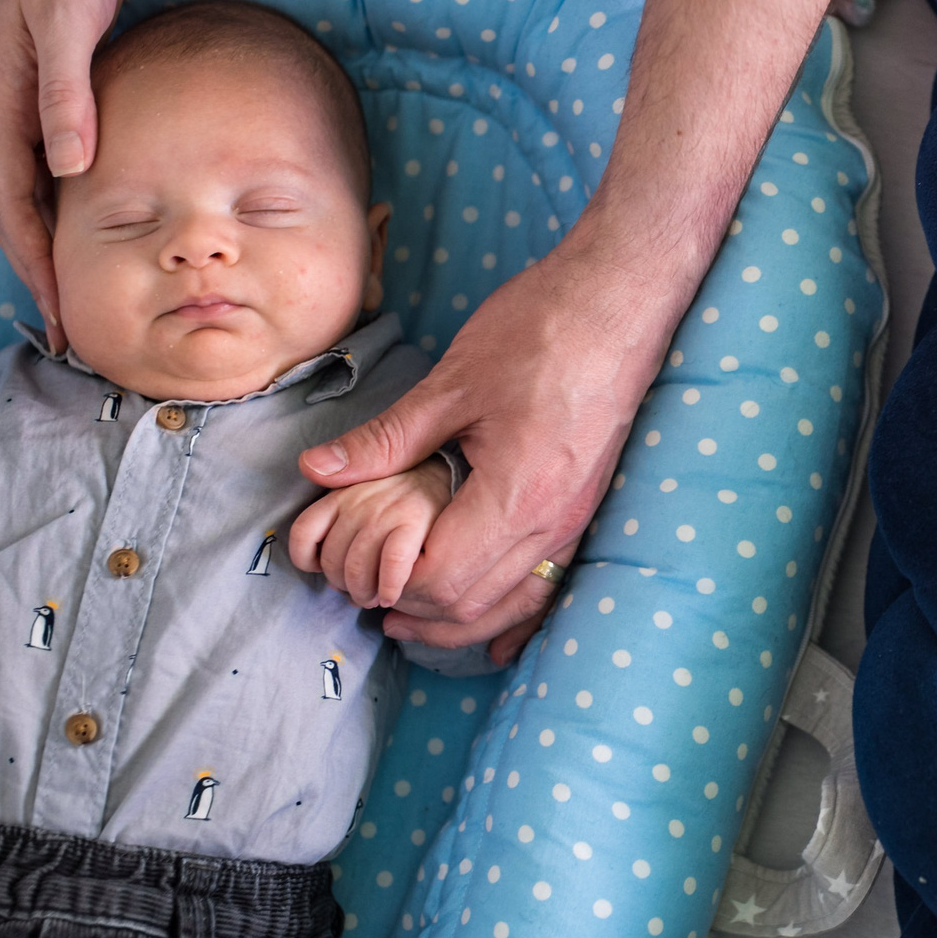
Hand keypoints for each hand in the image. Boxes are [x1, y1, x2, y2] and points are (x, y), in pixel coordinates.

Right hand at [0, 0, 127, 353]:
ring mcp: (28, 98)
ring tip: (83, 293)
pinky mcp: (52, 83)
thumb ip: (68, 90)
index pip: (13, 208)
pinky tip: (98, 220)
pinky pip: (51, 161)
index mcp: (6, 104)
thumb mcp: (72, 15)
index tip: (62, 318)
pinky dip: (67, 203)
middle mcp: (9, 110)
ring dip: (52, 245)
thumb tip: (70, 165)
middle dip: (40, 274)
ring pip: (32, 191)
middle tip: (76, 333)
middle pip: (16, 212)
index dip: (36, 267)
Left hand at [299, 225, 680, 632]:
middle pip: (473, 602)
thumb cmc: (540, 331)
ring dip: (459, 620)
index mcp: (515, 494)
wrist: (619, 302)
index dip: (391, 583)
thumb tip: (317, 471)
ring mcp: (575, 520)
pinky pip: (546, 585)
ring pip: (512, 604)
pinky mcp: (584, 509)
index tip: (355, 568)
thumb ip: (386, 439)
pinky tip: (491, 635)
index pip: (441, 576)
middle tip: (366, 595)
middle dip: (416, 609)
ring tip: (409, 618)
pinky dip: (511, 613)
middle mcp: (552, 523)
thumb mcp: (452, 383)